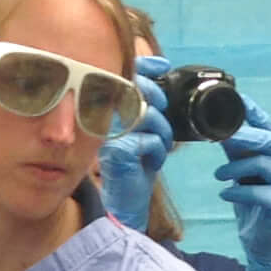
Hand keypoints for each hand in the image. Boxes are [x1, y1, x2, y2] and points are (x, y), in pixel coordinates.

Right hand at [98, 64, 173, 232]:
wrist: (128, 204)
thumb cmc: (138, 166)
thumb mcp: (147, 130)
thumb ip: (151, 105)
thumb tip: (161, 71)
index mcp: (112, 111)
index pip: (124, 77)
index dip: (144, 66)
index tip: (162, 66)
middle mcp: (105, 119)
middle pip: (136, 90)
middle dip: (158, 98)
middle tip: (164, 115)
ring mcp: (109, 135)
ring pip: (146, 115)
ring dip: (163, 131)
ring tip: (160, 147)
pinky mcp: (117, 152)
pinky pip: (148, 140)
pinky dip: (158, 150)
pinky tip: (152, 161)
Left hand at [215, 97, 270, 270]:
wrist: (263, 242)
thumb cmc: (252, 203)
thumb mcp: (241, 170)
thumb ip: (234, 148)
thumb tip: (212, 123)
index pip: (268, 124)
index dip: (253, 110)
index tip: (236, 97)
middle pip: (269, 140)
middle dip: (243, 134)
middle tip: (218, 134)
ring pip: (262, 164)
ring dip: (235, 167)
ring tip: (218, 175)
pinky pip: (259, 192)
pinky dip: (238, 192)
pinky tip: (225, 194)